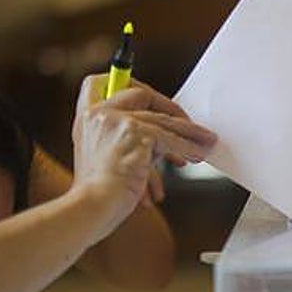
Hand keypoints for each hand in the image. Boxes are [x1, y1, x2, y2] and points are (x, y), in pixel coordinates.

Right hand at [71, 75, 216, 229]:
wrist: (91, 208)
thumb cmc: (99, 194)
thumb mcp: (104, 158)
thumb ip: (124, 140)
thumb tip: (161, 138)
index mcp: (86, 117)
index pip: (101, 82)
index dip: (126, 84)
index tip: (150, 99)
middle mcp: (100, 114)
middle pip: (141, 94)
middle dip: (169, 108)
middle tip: (187, 122)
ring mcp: (118, 122)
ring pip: (164, 120)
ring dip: (189, 132)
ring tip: (205, 142)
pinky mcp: (137, 135)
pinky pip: (171, 139)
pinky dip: (188, 148)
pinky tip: (197, 155)